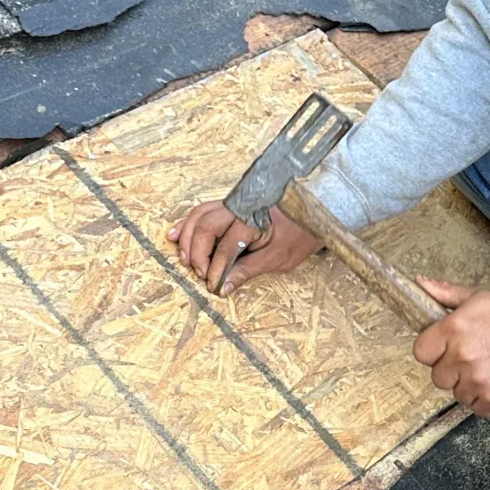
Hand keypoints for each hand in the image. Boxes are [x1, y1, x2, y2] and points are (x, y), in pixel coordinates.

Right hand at [168, 199, 319, 295]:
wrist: (312, 213)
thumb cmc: (298, 235)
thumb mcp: (277, 259)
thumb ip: (247, 271)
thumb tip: (223, 287)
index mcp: (254, 220)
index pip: (227, 247)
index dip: (216, 268)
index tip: (211, 285)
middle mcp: (240, 207)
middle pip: (206, 226)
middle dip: (197, 251)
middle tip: (198, 272)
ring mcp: (233, 203)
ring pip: (199, 215)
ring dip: (187, 236)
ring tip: (184, 257)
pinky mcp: (230, 204)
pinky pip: (202, 210)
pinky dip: (188, 223)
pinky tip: (176, 235)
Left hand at [412, 281, 489, 417]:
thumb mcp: (480, 299)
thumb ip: (447, 293)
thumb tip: (420, 283)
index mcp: (453, 329)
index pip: (421, 352)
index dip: (433, 352)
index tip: (447, 349)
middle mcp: (461, 356)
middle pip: (438, 376)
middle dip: (452, 370)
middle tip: (474, 359)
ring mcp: (476, 380)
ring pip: (456, 394)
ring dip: (469, 386)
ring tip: (489, 371)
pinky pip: (475, 407)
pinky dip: (485, 400)